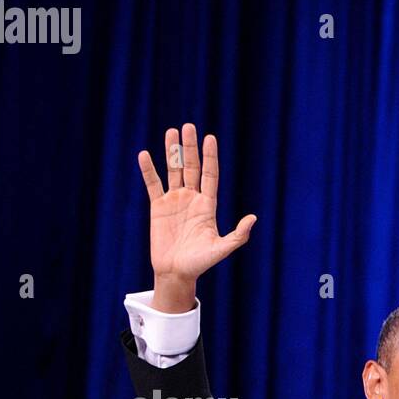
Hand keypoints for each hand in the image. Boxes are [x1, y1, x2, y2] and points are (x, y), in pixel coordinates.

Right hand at [137, 124, 255, 306]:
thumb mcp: (221, 249)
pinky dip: (148, 170)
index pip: (210, 175)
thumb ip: (238, 235)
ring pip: (173, 171)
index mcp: (208, 206)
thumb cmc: (200, 263)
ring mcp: (175, 201)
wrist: (176, 272)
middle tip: (189, 126)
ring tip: (171, 132)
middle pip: (192, 167)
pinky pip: (153, 184)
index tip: (210, 137)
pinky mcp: (158, 207)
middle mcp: (192, 199)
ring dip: (172, 152)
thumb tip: (253, 218)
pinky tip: (145, 155)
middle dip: (190, 147)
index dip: (210, 157)